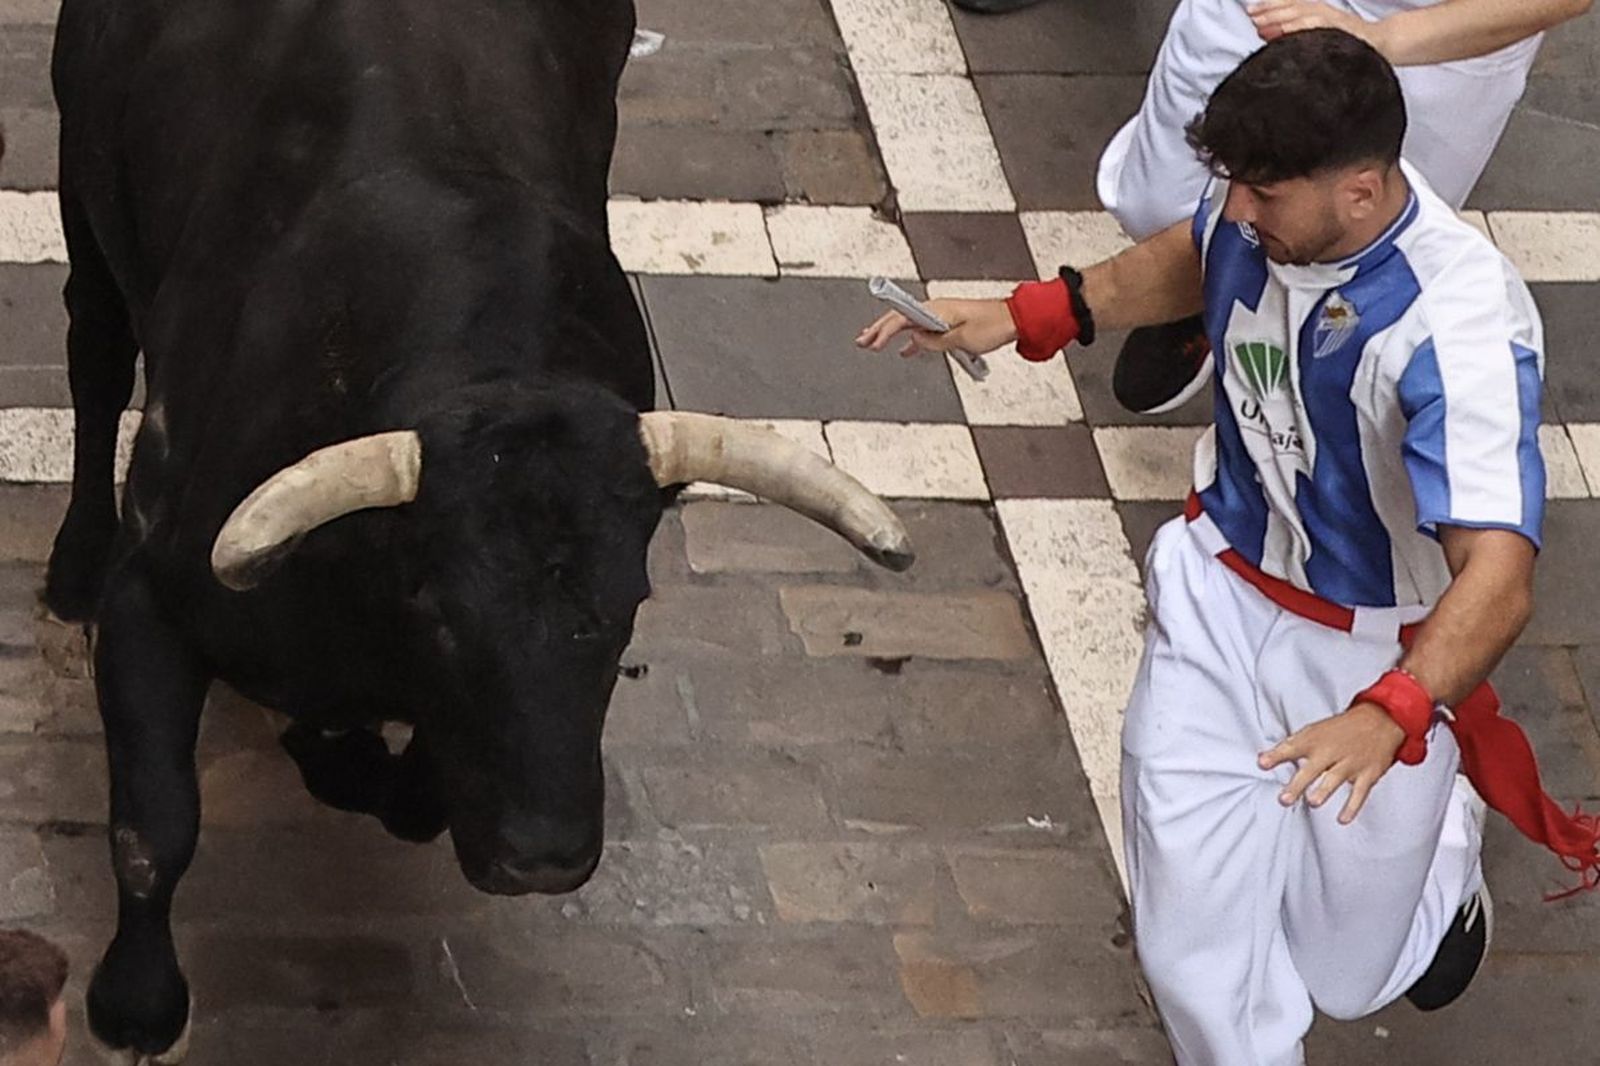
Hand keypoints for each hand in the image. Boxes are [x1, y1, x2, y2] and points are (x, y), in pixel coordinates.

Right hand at [855, 298, 1017, 359]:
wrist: (1014, 319)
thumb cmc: (994, 325)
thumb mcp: (962, 340)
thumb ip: (934, 342)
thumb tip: (915, 341)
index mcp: (936, 309)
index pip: (901, 318)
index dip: (883, 330)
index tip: (870, 341)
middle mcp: (936, 308)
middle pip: (901, 318)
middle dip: (879, 330)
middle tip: (861, 341)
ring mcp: (942, 315)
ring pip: (909, 324)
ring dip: (891, 334)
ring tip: (873, 343)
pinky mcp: (949, 322)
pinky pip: (924, 330)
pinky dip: (911, 340)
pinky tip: (904, 350)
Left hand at [1248, 0, 1389, 56]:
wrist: (1380, 43)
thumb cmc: (1347, 42)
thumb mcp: (1317, 34)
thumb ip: (1294, 32)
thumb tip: (1267, 33)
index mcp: (1316, 12)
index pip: (1291, 4)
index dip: (1270, 6)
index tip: (1252, 12)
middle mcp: (1323, 12)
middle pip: (1293, 7)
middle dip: (1270, 11)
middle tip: (1252, 16)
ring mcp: (1332, 20)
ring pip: (1302, 14)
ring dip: (1280, 18)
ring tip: (1262, 24)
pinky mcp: (1341, 29)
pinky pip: (1317, 26)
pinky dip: (1301, 27)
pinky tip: (1287, 31)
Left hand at [1257, 701, 1405, 824]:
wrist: (1380, 721)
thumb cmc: (1341, 730)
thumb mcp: (1314, 731)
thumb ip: (1290, 747)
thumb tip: (1263, 760)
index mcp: (1315, 740)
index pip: (1292, 747)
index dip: (1276, 755)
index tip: (1262, 763)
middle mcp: (1331, 752)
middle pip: (1312, 769)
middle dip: (1298, 784)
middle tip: (1285, 798)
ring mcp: (1350, 764)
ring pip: (1335, 779)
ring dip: (1323, 791)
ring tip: (1313, 802)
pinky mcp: (1367, 774)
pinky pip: (1359, 793)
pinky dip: (1352, 807)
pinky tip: (1342, 819)